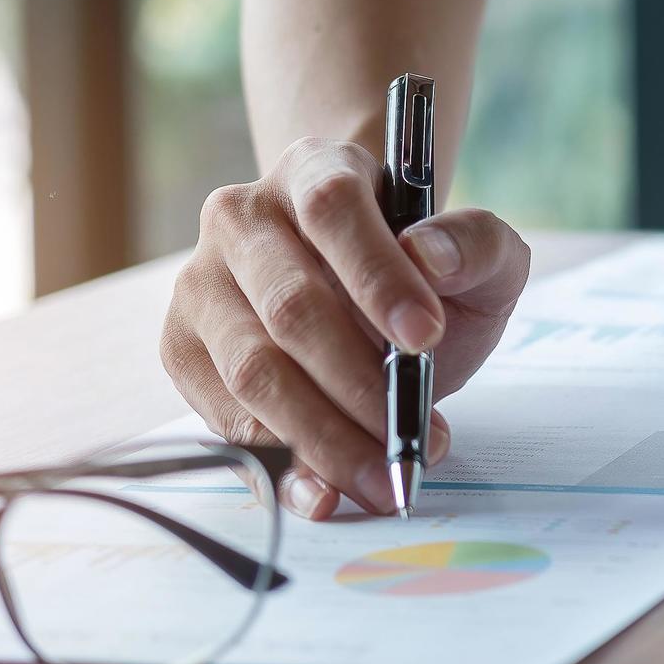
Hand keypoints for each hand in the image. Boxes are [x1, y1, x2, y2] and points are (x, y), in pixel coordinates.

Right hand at [160, 137, 529, 518]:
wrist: (369, 296)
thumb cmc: (426, 273)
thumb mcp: (481, 255)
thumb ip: (478, 244)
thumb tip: (431, 256)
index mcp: (315, 171)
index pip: (333, 210)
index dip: (377, 275)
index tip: (426, 336)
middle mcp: (242, 218)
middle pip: (290, 306)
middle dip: (358, 385)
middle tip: (419, 439)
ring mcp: (201, 284)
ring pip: (253, 371)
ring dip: (323, 438)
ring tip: (385, 478)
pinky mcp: (183, 349)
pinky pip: (223, 417)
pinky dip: (279, 464)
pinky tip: (325, 492)